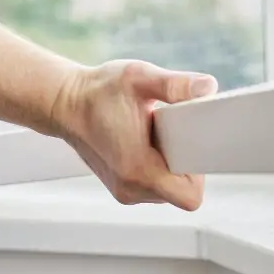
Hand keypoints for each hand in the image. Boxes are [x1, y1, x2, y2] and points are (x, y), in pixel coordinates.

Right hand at [51, 60, 217, 210]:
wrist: (65, 103)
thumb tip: (207, 87)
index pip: (190, 195)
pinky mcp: (124, 189)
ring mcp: (126, 192)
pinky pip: (156, 188)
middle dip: (185, 165)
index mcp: (138, 170)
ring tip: (156, 139)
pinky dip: (159, 170)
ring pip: (170, 191)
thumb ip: (175, 84)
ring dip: (172, 167)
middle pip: (182, 192)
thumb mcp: (138, 78)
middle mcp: (131, 188)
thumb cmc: (98, 91)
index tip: (190, 146)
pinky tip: (148, 147)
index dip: (198, 172)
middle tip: (171, 136)